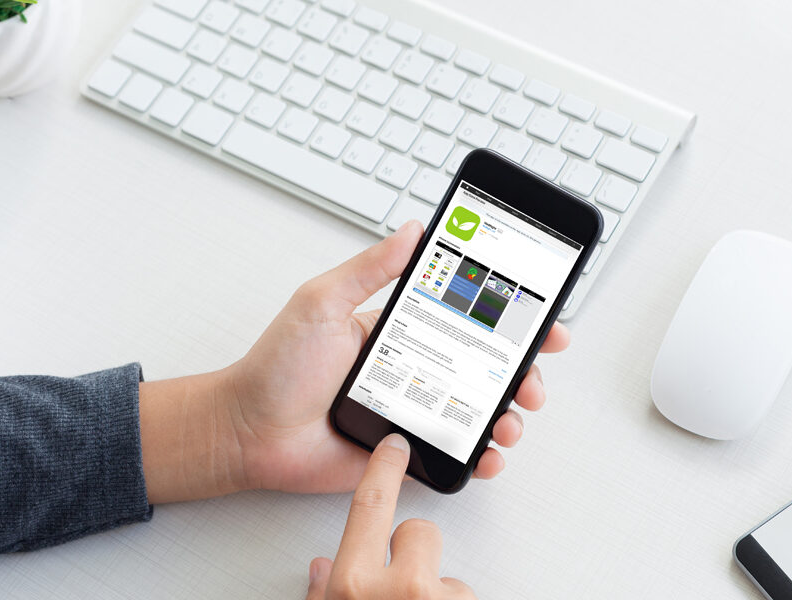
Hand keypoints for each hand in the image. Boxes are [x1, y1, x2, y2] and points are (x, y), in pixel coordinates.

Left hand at [139, 221, 569, 501]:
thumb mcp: (323, 302)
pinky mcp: (406, 452)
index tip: (541, 319)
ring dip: (509, 416)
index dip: (511, 318)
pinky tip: (489, 453)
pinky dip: (481, 456)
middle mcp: (415, 371)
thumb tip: (414, 230)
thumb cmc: (278, 367)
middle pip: (487, 369)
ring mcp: (413, 413)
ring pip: (479, 413)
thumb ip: (370, 268)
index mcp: (402, 331)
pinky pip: (454, 455)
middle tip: (534, 379)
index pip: (469, 318)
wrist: (249, 431)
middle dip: (523, 373)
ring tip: (512, 420)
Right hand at [305, 434, 474, 599]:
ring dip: (435, 590)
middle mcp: (402, 588)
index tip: (394, 447)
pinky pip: (465, 596)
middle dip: (414, 551)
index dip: (384, 470)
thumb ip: (326, 590)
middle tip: (401, 585)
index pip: (371, 504)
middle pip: (420, 530)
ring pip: (447, 569)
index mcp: (355, 584)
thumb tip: (324, 568)